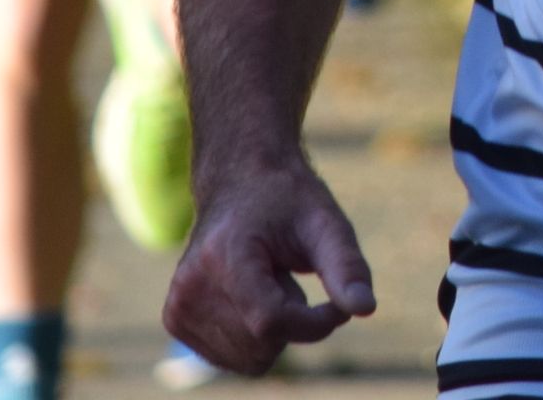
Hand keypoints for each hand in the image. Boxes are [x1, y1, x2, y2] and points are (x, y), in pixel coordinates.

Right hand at [163, 156, 376, 377]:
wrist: (238, 182)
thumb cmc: (287, 200)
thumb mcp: (325, 222)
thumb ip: (346, 266)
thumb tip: (366, 308)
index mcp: (223, 256)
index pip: (272, 321)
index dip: (315, 322)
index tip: (338, 304)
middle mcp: (190, 286)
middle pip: (264, 345)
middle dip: (294, 320)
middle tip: (288, 275)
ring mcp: (178, 306)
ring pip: (251, 360)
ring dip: (274, 329)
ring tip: (267, 281)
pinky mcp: (176, 320)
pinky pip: (235, 360)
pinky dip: (256, 337)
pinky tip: (251, 295)